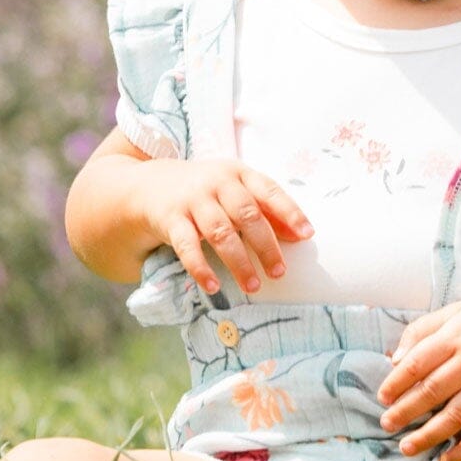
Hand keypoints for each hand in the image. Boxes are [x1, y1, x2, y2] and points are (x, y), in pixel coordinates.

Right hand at [141, 158, 311, 295]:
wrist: (154, 184)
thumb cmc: (208, 192)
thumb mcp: (237, 191)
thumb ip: (267, 209)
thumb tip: (301, 234)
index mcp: (239, 173)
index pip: (270, 191)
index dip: (289, 212)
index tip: (306, 234)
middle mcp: (218, 183)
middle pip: (247, 214)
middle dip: (265, 245)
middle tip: (279, 272)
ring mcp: (193, 200)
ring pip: (220, 232)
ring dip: (238, 261)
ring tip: (253, 286)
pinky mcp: (171, 219)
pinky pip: (186, 246)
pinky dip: (200, 268)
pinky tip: (213, 287)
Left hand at [377, 299, 460, 460]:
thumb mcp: (453, 311)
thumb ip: (421, 330)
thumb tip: (395, 361)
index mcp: (456, 337)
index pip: (418, 363)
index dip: (397, 382)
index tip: (382, 397)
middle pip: (433, 390)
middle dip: (406, 411)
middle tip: (386, 424)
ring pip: (456, 416)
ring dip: (428, 435)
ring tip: (406, 447)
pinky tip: (447, 460)